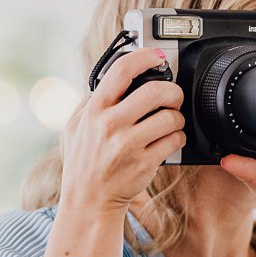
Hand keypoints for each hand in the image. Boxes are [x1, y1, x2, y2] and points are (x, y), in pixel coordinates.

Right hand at [60, 48, 185, 216]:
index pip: (122, 70)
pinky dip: (177, 138)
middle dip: (173, 91)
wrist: (88, 201)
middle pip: (155, 91)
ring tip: (170, 123)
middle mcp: (109, 125)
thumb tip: (118, 78)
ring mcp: (127, 145)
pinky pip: (174, 140)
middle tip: (173, 97)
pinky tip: (168, 141)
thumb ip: (95, 102)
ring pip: (170, 117)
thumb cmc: (85, 162)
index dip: (145, 56)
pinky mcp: (144, 163)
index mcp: (94, 110)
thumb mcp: (77, 126)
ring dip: (177, 118)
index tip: (158, 56)